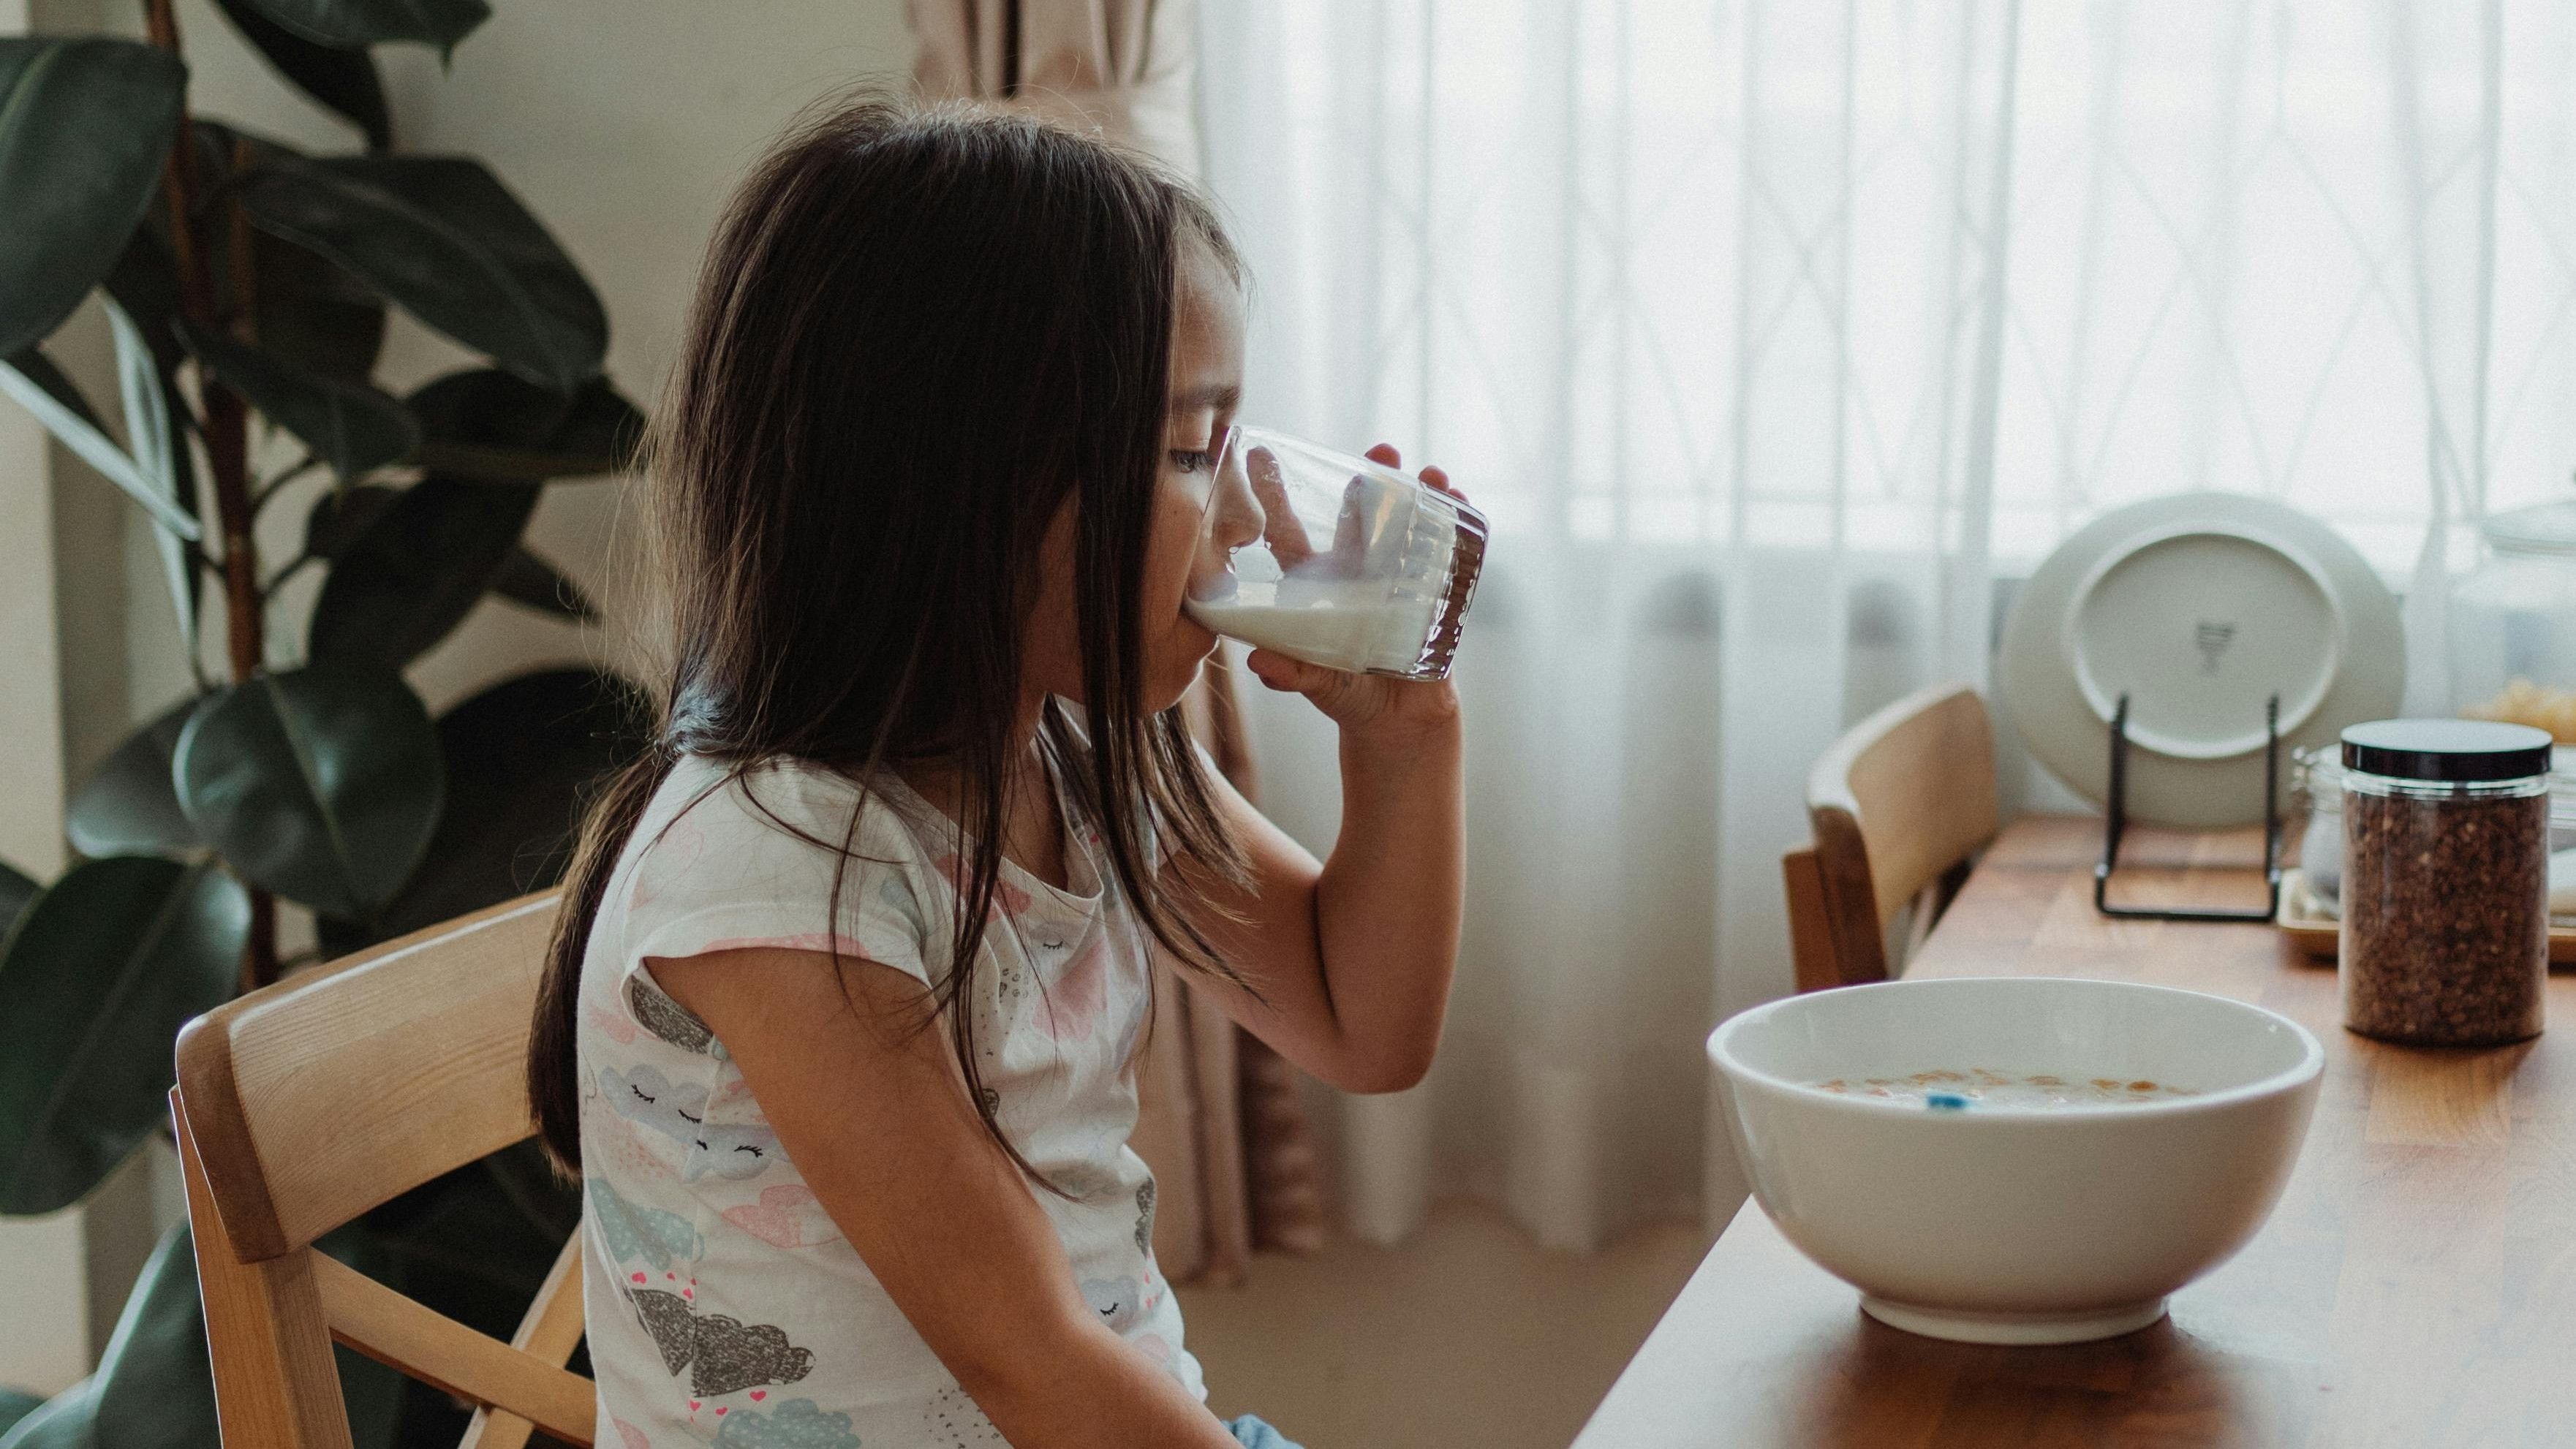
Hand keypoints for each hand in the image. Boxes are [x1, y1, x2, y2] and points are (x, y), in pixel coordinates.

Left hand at [1241, 444, 1465, 745]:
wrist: (1399, 722)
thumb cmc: (1348, 699)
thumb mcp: (1317, 685)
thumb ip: (1291, 674)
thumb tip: (1260, 664)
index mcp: (1318, 585)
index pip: (1291, 533)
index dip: (1276, 495)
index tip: (1260, 452)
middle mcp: (1357, 572)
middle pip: (1360, 513)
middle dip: (1372, 476)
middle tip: (1382, 449)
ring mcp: (1397, 578)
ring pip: (1407, 522)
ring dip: (1421, 493)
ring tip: (1433, 474)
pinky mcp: (1433, 591)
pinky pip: (1446, 549)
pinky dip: (1457, 523)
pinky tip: (1462, 503)